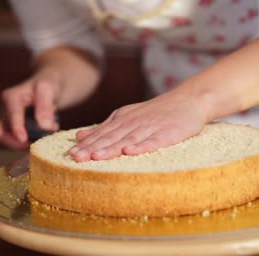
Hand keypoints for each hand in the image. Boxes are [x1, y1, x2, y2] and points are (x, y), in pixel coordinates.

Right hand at [0, 68, 59, 149]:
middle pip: (2, 133)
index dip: (16, 128)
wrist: (50, 86)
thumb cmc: (48, 85)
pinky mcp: (12, 128)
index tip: (24, 139)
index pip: (11, 115)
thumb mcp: (48, 90)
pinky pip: (16, 142)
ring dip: (25, 144)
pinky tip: (43, 135)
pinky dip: (29, 142)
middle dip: (18, 142)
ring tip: (44, 137)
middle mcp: (4, 109)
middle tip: (39, 144)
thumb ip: (45, 107)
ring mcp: (6, 120)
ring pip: (7, 141)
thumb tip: (44, 126)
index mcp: (10, 97)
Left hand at [68, 91, 210, 161]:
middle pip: (111, 136)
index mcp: (123, 119)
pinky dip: (141, 146)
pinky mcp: (168, 133)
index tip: (70, 155)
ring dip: (112, 148)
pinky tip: (130, 152)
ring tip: (96, 157)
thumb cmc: (157, 112)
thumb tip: (79, 136)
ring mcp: (151, 127)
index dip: (86, 144)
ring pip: (128, 139)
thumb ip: (105, 127)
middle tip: (76, 157)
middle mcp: (134, 122)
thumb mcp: (128, 116)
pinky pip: (153, 140)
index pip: (101, 133)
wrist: (188, 100)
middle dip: (92, 148)